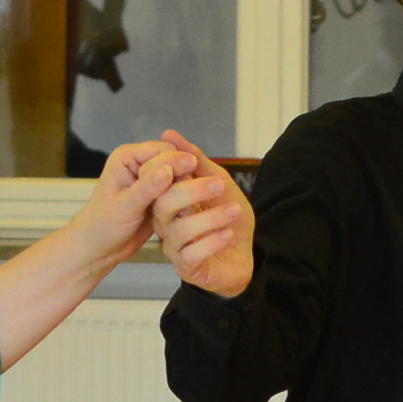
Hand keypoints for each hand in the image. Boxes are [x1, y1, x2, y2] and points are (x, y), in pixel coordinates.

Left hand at [65, 138, 191, 269]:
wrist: (99, 249)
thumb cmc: (102, 227)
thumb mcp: (125, 207)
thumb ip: (147, 188)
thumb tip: (168, 170)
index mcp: (127, 157)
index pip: (162, 150)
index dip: (178, 161)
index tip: (192, 172)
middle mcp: (140, 164)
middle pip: (174, 160)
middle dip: (184, 175)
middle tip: (197, 192)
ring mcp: (150, 180)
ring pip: (179, 177)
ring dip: (186, 189)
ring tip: (194, 203)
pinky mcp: (159, 196)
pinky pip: (178, 192)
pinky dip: (184, 200)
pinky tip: (189, 211)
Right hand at [149, 125, 254, 298]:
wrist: (244, 255)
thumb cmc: (227, 219)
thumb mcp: (218, 182)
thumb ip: (196, 160)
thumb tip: (168, 134)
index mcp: (169, 200)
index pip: (158, 182)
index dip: (171, 169)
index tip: (192, 162)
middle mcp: (166, 223)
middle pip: (165, 204)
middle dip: (193, 190)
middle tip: (220, 185)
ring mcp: (175, 246)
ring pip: (180, 230)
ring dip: (211, 217)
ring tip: (234, 211)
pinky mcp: (186, 267)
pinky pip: (191, 255)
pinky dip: (212, 242)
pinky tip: (228, 234)